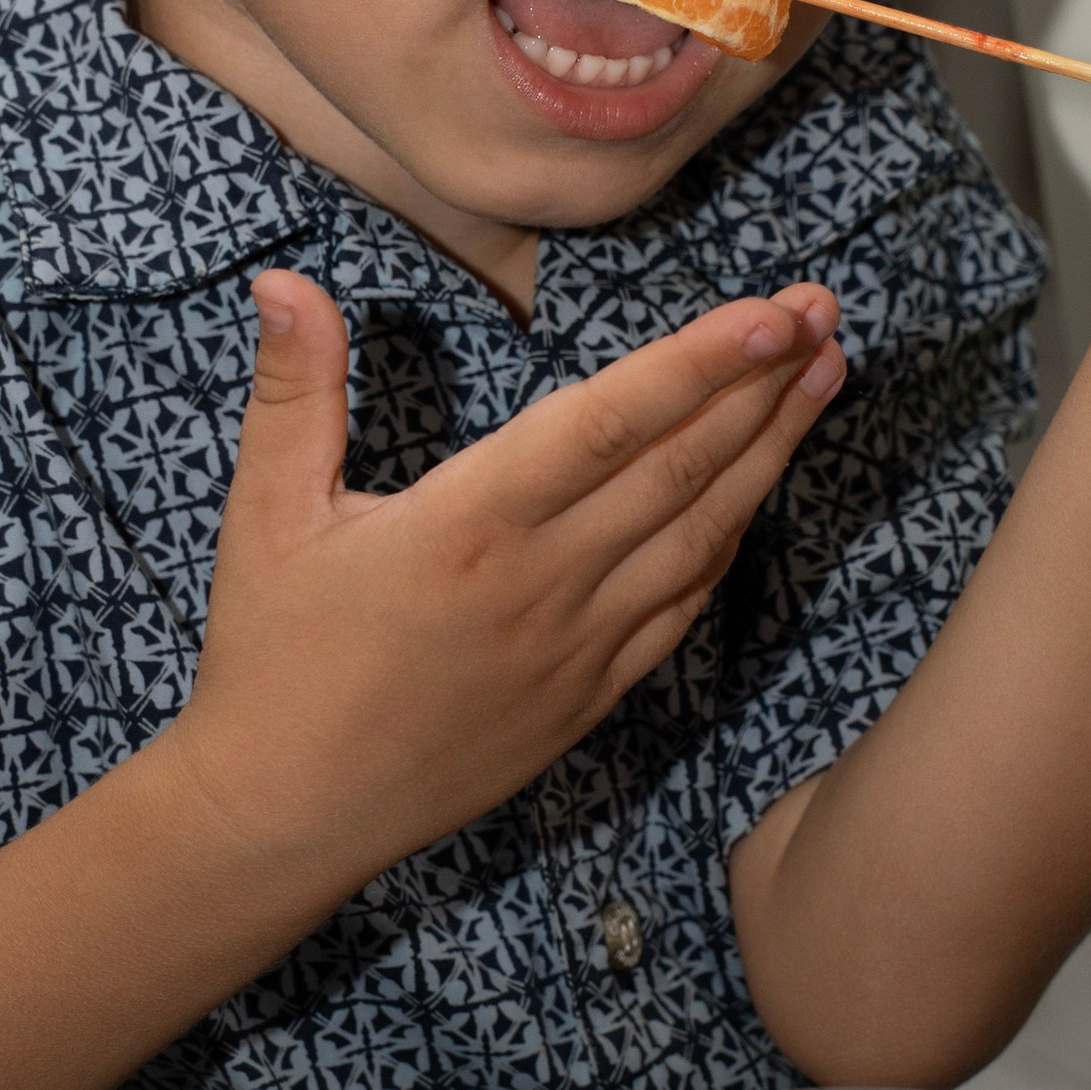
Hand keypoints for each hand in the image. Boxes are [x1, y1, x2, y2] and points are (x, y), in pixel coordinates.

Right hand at [172, 271, 845, 885]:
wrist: (288, 812)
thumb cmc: (273, 655)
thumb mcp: (265, 512)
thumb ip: (294, 390)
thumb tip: (283, 278)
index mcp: (469, 526)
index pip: (608, 423)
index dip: (697, 363)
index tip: (768, 314)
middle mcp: (542, 584)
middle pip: (680, 467)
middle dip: (763, 384)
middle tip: (824, 312)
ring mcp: (578, 647)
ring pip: (701, 534)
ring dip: (770, 451)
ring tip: (824, 378)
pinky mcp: (589, 696)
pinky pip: (682, 607)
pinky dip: (730, 539)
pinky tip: (759, 489)